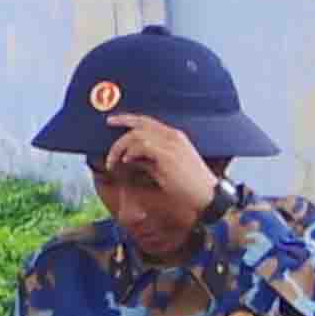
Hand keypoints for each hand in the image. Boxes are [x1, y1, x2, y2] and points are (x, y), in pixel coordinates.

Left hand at [95, 114, 217, 257]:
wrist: (207, 196)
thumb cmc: (188, 186)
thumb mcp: (164, 169)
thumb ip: (148, 160)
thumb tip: (128, 157)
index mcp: (174, 137)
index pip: (147, 121)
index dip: (128, 119)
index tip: (112, 121)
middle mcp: (173, 136)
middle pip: (140, 123)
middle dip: (120, 126)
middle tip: (107, 132)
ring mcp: (171, 144)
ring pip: (137, 135)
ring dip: (120, 147)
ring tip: (114, 162)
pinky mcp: (168, 155)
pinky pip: (142, 146)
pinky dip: (130, 152)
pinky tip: (126, 162)